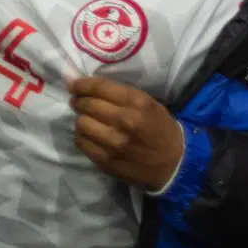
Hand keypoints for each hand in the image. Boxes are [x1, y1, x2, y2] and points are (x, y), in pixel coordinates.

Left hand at [70, 76, 184, 192]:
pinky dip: (81, 136)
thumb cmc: (161, 128)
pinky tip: (89, 134)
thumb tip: (89, 86)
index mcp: (137, 103)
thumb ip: (121, 94)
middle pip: (87, 105)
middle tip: (79, 101)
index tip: (73, 83)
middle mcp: (124, 122)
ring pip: (81, 124)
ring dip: (80, 118)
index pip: (100, 88)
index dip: (82, 84)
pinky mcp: (107, 161)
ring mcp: (114, 144)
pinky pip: (82, 143)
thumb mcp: (149, 103)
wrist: (173, 164)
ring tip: (86, 118)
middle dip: (79, 100)